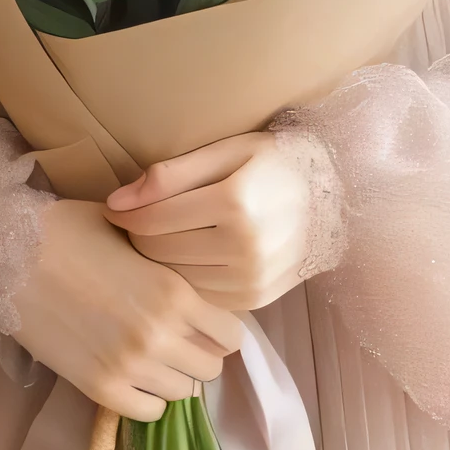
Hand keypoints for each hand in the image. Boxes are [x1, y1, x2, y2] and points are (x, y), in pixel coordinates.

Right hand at [10, 198, 243, 422]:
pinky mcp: (98, 388)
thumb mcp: (131, 230)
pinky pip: (147, 412)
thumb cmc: (69, 230)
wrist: (7, 256)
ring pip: (182, 393)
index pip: (230, 334)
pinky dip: (148, 397)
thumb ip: (167, 254)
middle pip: (210, 368)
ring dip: (174, 376)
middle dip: (201, 353)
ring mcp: (129, 366)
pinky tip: (134, 374)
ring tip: (154, 355)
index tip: (207, 320)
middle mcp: (160, 335)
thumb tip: (193, 266)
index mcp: (174, 291)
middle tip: (181, 338)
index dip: (221, 327)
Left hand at [104, 133, 310, 312]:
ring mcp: (251, 279)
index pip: (154, 219)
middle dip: (139, 236)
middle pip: (160, 250)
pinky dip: (185, 278)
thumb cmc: (275, 162)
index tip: (114, 206)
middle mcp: (243, 246)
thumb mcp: (226, 151)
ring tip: (157, 238)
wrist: (335, 195)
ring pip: (175, 278)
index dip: (126, 212)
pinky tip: (186, 257)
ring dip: (158, 260)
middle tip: (134, 221)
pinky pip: (200, 295)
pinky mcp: (255, 299)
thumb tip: (116, 201)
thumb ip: (170, 175)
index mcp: (234, 202)